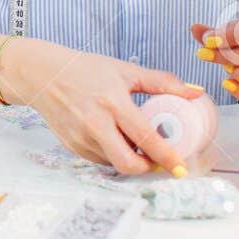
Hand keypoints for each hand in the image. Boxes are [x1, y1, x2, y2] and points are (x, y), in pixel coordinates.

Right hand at [0, 38, 206, 175]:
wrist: (42, 75)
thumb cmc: (85, 70)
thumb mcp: (125, 70)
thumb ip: (162, 81)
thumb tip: (196, 92)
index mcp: (113, 103)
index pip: (145, 138)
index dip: (166, 157)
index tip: (181, 168)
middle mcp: (95, 124)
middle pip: (128, 164)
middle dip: (148, 168)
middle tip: (158, 161)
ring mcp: (81, 138)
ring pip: (114, 163)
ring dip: (130, 159)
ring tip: (134, 141)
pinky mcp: (72, 146)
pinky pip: (100, 159)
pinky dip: (112, 154)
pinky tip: (113, 138)